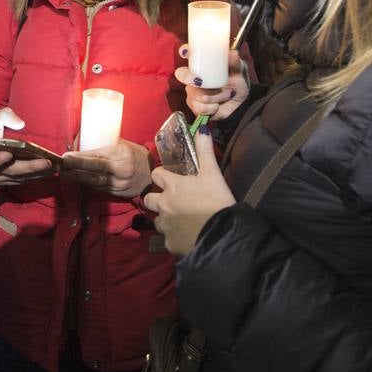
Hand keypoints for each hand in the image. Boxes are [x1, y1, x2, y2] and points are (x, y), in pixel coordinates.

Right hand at [0, 107, 54, 185]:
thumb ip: (3, 117)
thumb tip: (20, 123)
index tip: (8, 154)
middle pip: (12, 171)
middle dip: (30, 167)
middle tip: (47, 162)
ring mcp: (4, 178)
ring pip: (22, 177)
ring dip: (39, 172)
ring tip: (55, 165)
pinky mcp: (14, 181)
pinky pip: (27, 179)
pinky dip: (40, 174)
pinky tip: (52, 169)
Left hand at [60, 140, 152, 197]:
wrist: (153, 173)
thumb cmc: (135, 155)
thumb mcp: (123, 145)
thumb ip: (104, 145)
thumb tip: (79, 140)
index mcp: (122, 154)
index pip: (97, 156)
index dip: (80, 157)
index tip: (66, 156)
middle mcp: (121, 169)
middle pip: (94, 170)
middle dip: (75, 168)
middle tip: (60, 165)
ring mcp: (120, 183)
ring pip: (94, 181)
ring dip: (77, 178)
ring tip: (63, 174)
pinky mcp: (118, 193)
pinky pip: (99, 188)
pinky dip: (87, 184)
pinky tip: (77, 180)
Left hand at [144, 132, 235, 255]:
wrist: (222, 234)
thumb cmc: (216, 200)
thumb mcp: (213, 173)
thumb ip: (205, 150)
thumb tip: (202, 128)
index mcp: (173, 186)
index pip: (156, 174)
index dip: (162, 175)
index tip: (168, 177)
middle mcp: (164, 204)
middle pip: (148, 199)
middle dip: (155, 199)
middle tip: (170, 200)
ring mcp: (166, 225)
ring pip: (158, 220)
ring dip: (166, 219)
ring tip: (180, 220)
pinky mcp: (170, 244)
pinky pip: (168, 239)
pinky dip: (175, 237)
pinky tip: (186, 236)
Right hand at [175, 47, 248, 121]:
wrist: (239, 105)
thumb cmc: (238, 84)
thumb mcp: (239, 72)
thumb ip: (236, 63)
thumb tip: (233, 53)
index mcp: (204, 63)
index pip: (189, 53)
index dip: (185, 51)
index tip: (186, 53)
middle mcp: (195, 76)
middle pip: (182, 74)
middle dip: (188, 78)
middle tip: (199, 81)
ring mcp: (193, 91)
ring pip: (194, 93)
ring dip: (214, 96)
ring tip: (226, 95)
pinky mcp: (194, 105)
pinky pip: (198, 107)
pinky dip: (211, 107)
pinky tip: (217, 105)